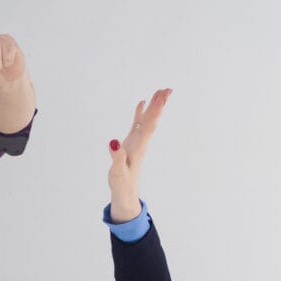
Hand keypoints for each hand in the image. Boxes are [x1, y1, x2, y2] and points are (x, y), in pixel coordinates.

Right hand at [108, 88, 170, 220]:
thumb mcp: (118, 171)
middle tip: (167, 89)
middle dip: (159, 104)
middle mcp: (141, 141)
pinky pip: (137, 123)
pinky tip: (142, 103)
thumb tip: (113, 142)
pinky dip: (140, 113)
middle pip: (152, 119)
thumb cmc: (121, 183)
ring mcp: (137, 140)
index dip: (156, 110)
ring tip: (160, 92)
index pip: (150, 124)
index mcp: (139, 145)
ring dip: (153, 106)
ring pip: (147, 119)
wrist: (125, 191)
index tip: (162, 97)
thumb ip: (116, 157)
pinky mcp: (131, 142)